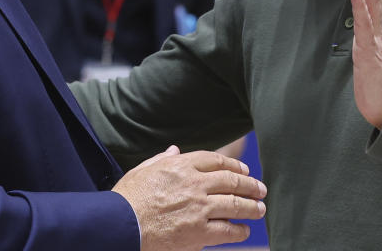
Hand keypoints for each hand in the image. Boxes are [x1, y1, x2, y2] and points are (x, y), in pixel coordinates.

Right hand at [112, 145, 266, 250]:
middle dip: (251, 185)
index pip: (216, 160)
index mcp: (181, 166)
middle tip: (261, 189)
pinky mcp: (198, 232)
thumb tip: (174, 150)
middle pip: (232, 181)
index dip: (234, 166)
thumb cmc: (126, 199)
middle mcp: (195, 184)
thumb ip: (161, 159)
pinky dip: (239, 230)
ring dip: (251, 207)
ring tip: (260, 209)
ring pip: (235, 204)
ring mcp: (199, 208)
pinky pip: (227, 230)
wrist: (120, 226)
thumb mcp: (141, 171)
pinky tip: (244, 230)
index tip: (244, 171)